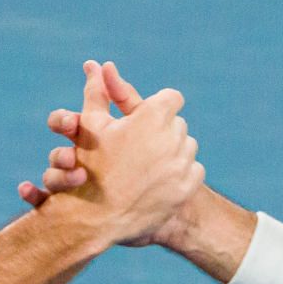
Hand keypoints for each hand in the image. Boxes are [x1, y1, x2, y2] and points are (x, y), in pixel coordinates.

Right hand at [22, 61, 202, 247]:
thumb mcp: (90, 126)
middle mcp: (173, 136)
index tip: (147, 118)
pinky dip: (180, 173)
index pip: (171, 98)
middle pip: (177, 124)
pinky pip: (194, 170)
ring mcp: (183, 163)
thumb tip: (97, 64)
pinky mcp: (189, 186)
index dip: (157, 106)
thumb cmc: (88, 167)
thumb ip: (97, 93)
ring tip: (149, 164)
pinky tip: (160, 180)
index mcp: (152, 116)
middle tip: (142, 145)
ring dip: (173, 151)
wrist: (96, 219)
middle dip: (162, 130)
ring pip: (187, 147)